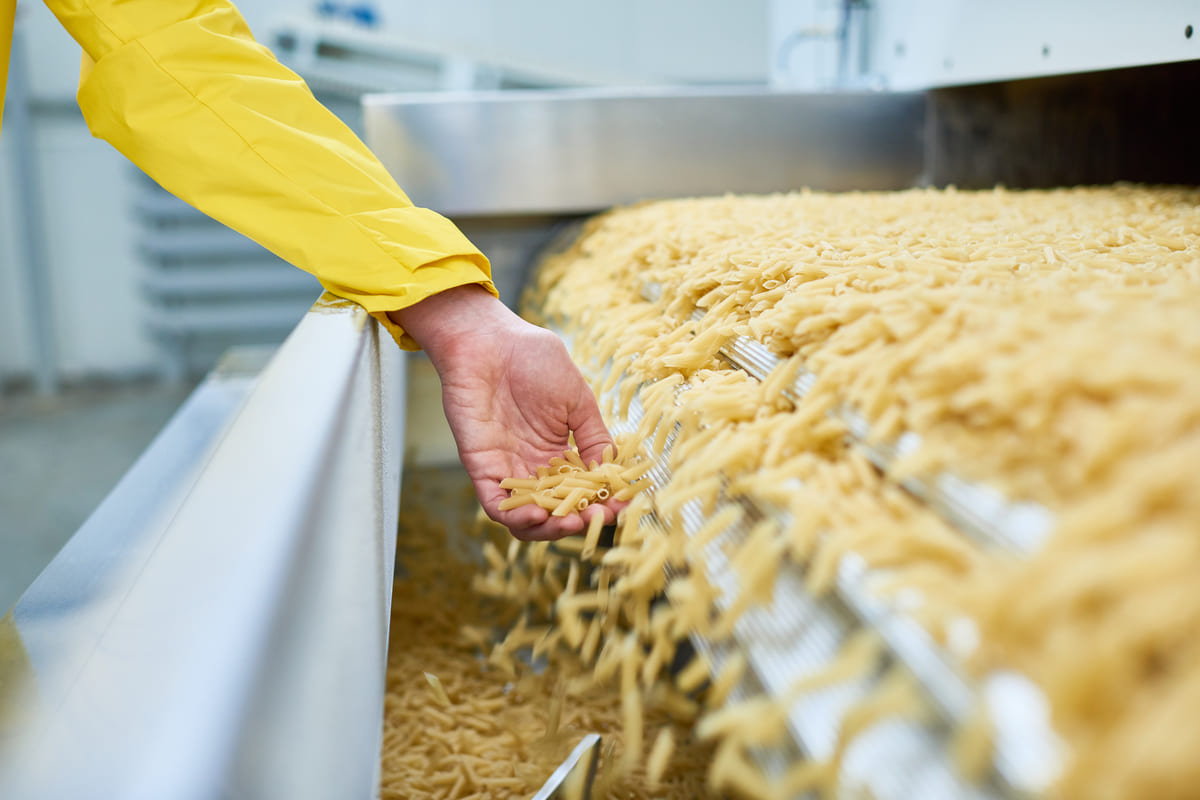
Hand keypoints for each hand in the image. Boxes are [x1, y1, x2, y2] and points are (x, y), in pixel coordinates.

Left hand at [389, 285, 621, 539]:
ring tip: (568, 523)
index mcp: (559, 452)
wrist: (488, 341)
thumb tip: (613, 472)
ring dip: (549, 529)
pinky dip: (516, 518)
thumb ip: (594, 437)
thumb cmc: (533, 360)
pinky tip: (538, 515)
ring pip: (527, 519)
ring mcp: (508, 469)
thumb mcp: (578, 400)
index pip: (582, 491)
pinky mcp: (482, 467)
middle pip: (556, 513)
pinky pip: (496, 505)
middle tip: (595, 519)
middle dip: (578, 522)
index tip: (620, 507)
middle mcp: (534, 467)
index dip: (602, 503)